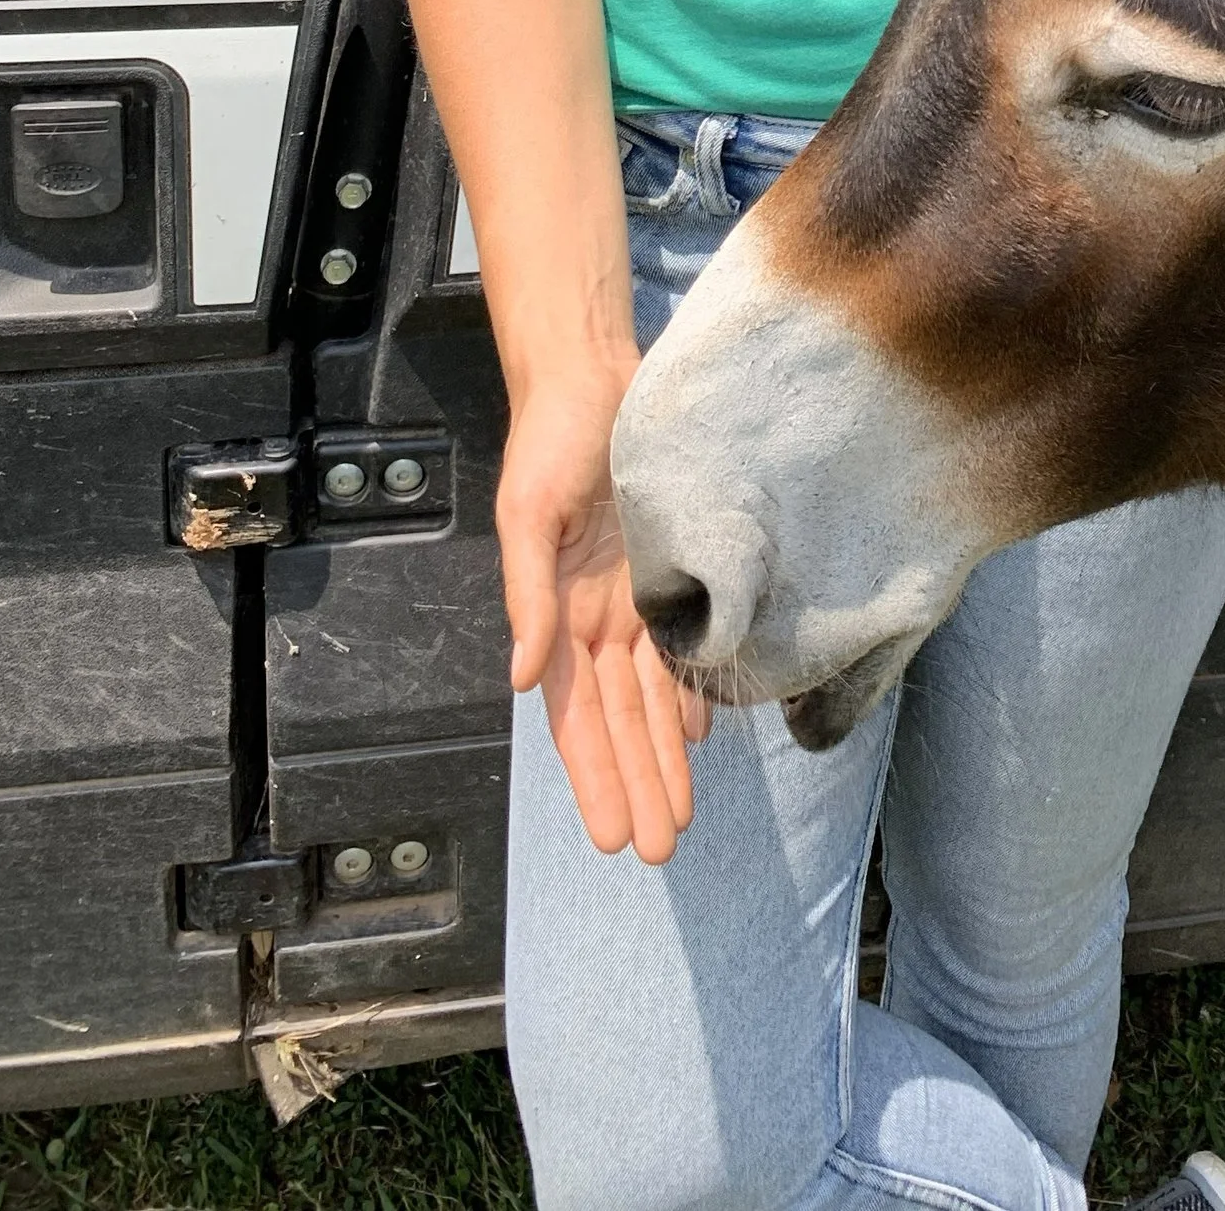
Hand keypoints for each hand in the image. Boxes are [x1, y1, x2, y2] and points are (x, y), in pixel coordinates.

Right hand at [496, 364, 710, 862]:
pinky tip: (706, 733)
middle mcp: (596, 619)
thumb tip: (519, 677)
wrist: (594, 376)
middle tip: (661, 848)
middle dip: (638, 785)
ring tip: (683, 815)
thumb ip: (528, 595)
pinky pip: (682, 645)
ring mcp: (634, 598)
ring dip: (665, 756)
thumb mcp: (529, 514)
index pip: (575, 720)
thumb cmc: (550, 440)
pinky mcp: (672, 566)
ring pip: (652, 698)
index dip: (595, 777)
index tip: (613, 836)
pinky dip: (691, 693)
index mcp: (556, 616)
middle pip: (619, 722)